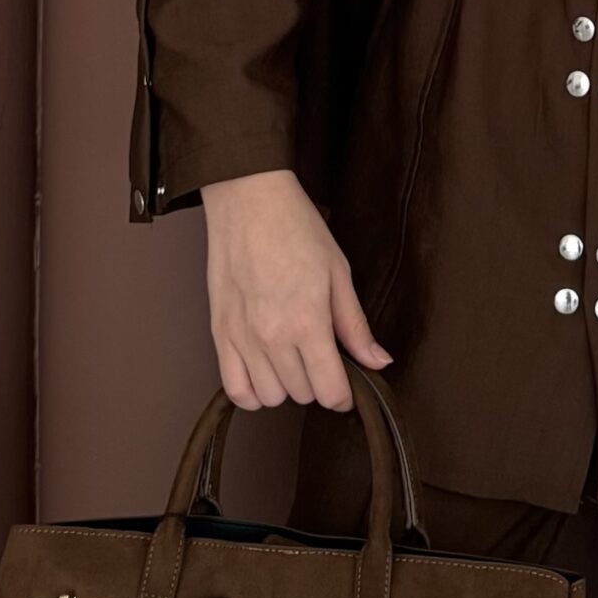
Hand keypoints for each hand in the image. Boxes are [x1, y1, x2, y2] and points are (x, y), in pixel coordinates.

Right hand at [200, 166, 392, 411]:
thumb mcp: (338, 273)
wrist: (249, 201)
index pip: (330, 391)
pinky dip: (252, 391)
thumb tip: (378, 361)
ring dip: (286, 386)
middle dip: (318, 382)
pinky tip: (265, 372)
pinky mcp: (219, 333)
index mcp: (308, 322)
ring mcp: (242, 338)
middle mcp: (272, 337)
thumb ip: (356, 326)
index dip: (344, 395)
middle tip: (321, 354)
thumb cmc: (295, 228)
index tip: (347, 386)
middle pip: (302, 395)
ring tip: (293, 357)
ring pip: (270, 397)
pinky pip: (235, 389)